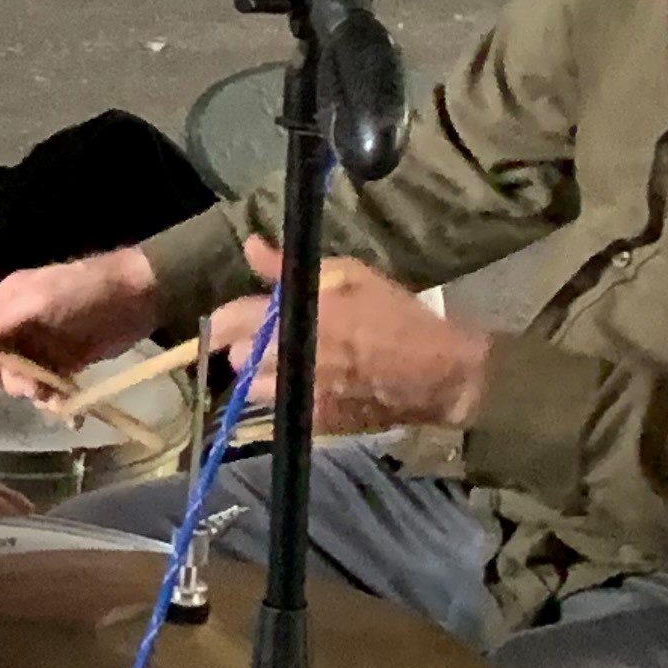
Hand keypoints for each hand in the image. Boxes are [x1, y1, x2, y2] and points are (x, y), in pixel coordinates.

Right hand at [0, 246, 162, 401]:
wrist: (139, 296)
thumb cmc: (85, 292)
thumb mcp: (40, 300)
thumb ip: (0, 319)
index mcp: (8, 304)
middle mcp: (21, 325)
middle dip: (14, 380)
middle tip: (37, 387)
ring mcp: (45, 345)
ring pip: (25, 378)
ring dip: (38, 394)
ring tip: (58, 399)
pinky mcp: (69, 362)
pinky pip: (53, 387)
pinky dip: (58, 402)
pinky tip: (73, 415)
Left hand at [214, 250, 492, 437]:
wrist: (439, 373)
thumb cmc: (396, 315)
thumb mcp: (348, 275)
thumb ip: (287, 267)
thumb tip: (250, 245)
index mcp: (294, 315)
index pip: (230, 321)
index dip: (228, 320)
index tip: (236, 318)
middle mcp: (289, 357)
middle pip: (237, 359)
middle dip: (248, 348)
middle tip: (272, 339)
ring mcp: (301, 394)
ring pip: (254, 389)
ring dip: (264, 376)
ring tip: (291, 365)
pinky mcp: (316, 422)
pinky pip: (283, 409)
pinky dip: (290, 397)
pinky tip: (314, 384)